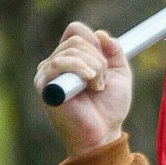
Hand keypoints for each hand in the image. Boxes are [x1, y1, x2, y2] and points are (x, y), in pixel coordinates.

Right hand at [37, 22, 133, 157]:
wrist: (104, 133)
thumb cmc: (109, 108)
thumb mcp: (120, 74)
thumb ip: (115, 52)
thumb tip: (102, 34)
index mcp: (72, 57)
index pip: (77, 30)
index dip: (95, 42)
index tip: (106, 63)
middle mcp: (56, 62)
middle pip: (77, 38)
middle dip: (99, 59)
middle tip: (103, 81)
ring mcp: (48, 72)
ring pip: (72, 49)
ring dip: (95, 67)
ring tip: (97, 87)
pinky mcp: (44, 84)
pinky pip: (60, 62)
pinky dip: (82, 69)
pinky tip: (90, 85)